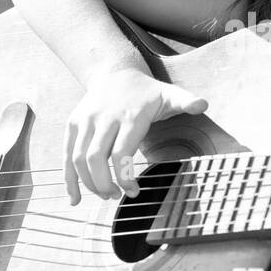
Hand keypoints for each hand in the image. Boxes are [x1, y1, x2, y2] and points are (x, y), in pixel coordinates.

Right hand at [64, 67, 206, 203]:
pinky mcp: (73, 123)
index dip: (124, 177)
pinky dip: (69, 179)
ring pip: (78, 158)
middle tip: (117, 196)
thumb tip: (204, 104)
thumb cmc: (146, 91)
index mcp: (129, 116)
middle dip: (104, 184)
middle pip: (95, 158)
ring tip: (105, 195)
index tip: (134, 192)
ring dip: (89, 183)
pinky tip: (75, 198)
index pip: (121, 154)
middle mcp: (104, 118)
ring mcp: (85, 120)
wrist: (115, 71)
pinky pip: (67, 154)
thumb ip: (185, 101)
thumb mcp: (169, 94)